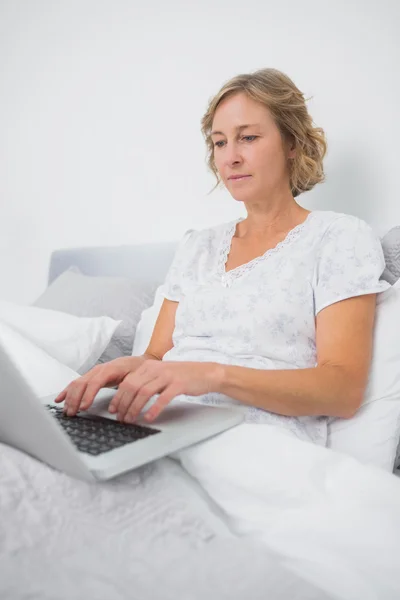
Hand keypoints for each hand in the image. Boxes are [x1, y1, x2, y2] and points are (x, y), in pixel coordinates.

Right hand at [54, 356, 145, 415]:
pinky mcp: (90, 376)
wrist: (137, 362)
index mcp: (109, 370)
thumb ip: (126, 388)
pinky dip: (67, 391)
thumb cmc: (136, 370)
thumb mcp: (135, 378)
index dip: (88, 396)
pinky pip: (76, 383)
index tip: (83, 408)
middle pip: (82, 384)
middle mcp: (98, 370)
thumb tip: (118, 403)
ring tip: (67, 411)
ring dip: (70, 398)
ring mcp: (93, 372)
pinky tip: (60, 399)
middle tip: (72, 413)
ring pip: (76, 384)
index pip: (95, 383)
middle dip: (75, 399)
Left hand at [108, 360, 222, 422]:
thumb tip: (129, 398)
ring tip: (131, 420)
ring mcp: (167, 375)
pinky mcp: (179, 384)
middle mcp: (156, 368)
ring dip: (134, 408)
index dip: (118, 397)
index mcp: (149, 366)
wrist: (206, 373)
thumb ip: (146, 381)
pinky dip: (153, 409)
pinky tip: (149, 417)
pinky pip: (163, 398)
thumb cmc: (182, 376)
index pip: (127, 381)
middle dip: (124, 404)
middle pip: (132, 387)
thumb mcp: (160, 374)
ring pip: (144, 392)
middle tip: (121, 418)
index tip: (114, 409)